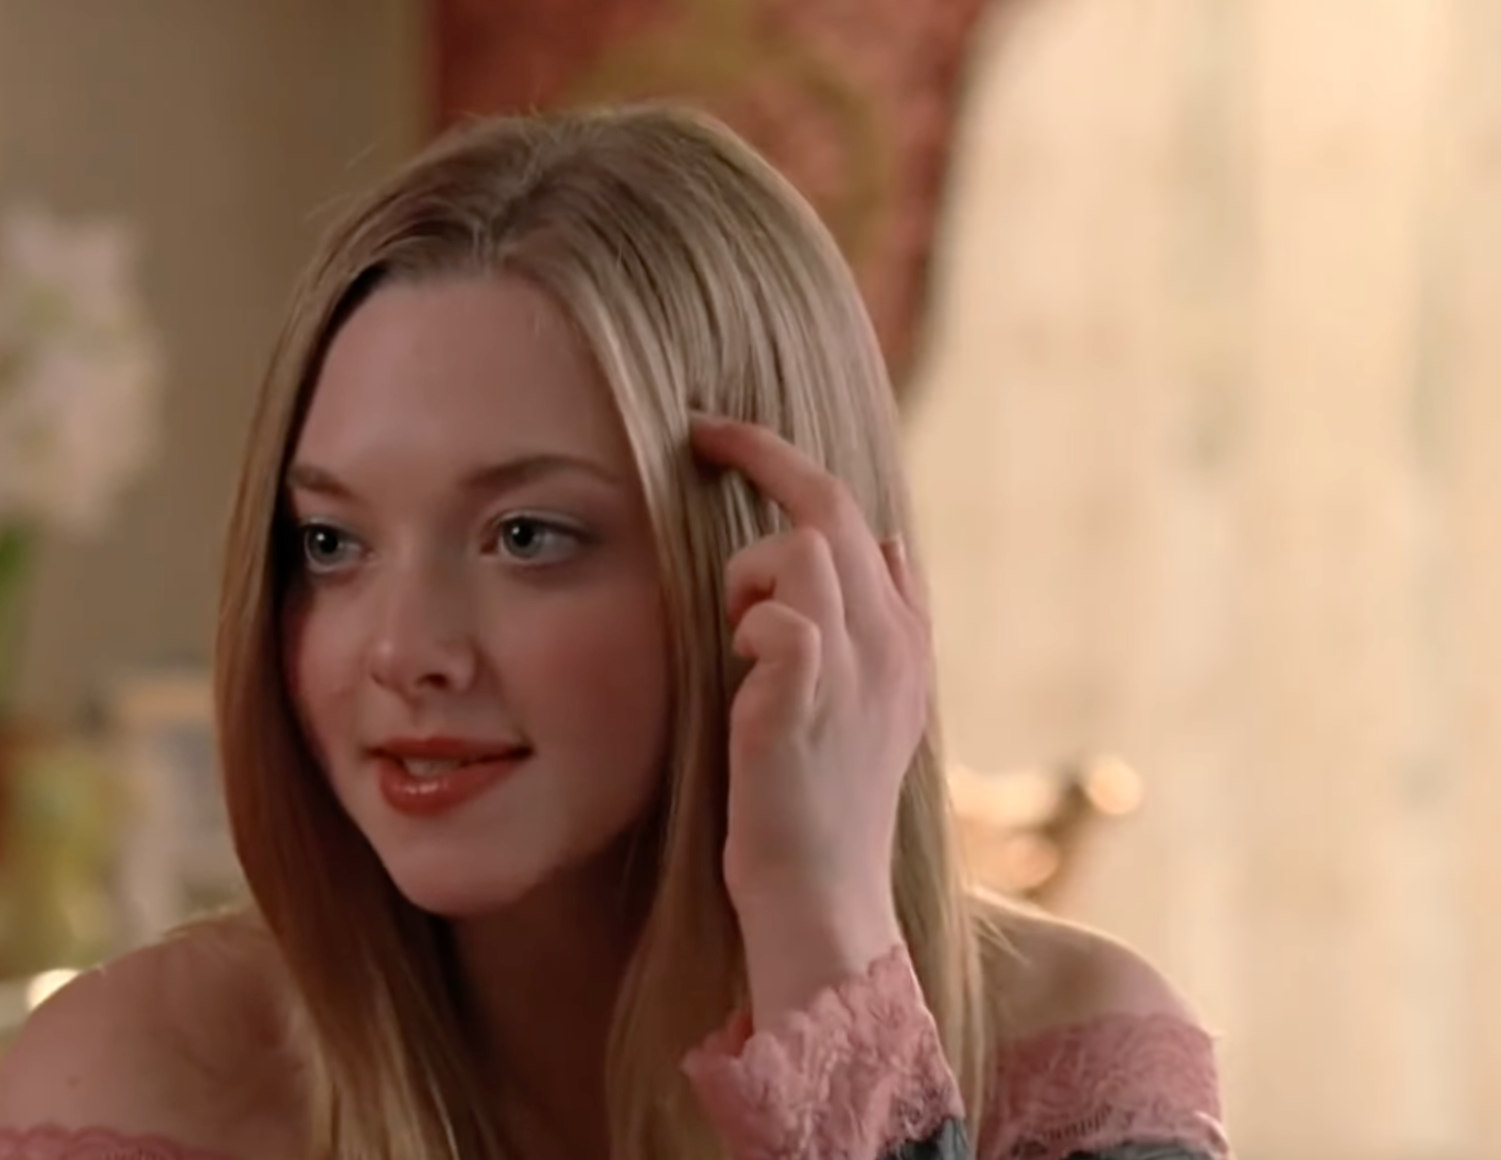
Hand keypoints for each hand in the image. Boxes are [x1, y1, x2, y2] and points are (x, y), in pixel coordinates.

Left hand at [689, 413, 930, 1020]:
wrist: (819, 895)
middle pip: (834, 506)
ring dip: (748, 577)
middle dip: (763, 453)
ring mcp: (854, 669)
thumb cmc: (819, 803)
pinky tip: (742, 677)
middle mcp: (890, 642)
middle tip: (703, 431)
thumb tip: (886, 543)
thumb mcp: (871, 704)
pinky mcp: (805, 699)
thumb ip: (880, 624)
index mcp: (903, 637)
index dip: (797, 468)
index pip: (862, 517)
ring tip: (736, 638)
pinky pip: (778, 618)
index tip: (735, 439)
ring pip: (802, 550)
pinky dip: (747, 629)